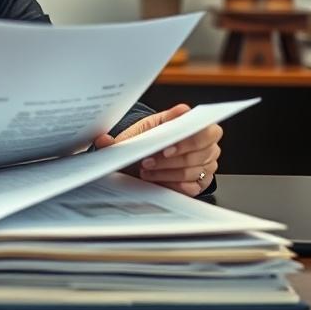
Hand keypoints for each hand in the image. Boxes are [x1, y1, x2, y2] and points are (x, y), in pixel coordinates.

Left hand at [92, 103, 221, 196]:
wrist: (144, 156)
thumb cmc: (145, 140)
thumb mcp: (134, 134)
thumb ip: (122, 137)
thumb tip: (104, 140)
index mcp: (192, 123)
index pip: (205, 129)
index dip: (187, 140)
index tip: (165, 149)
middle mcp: (205, 143)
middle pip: (200, 152)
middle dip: (170, 160)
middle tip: (147, 162)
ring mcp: (206, 162)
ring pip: (193, 170)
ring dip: (167, 172)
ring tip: (146, 170)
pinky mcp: (202, 181)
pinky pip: (193, 186)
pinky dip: (173, 184)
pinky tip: (157, 180)